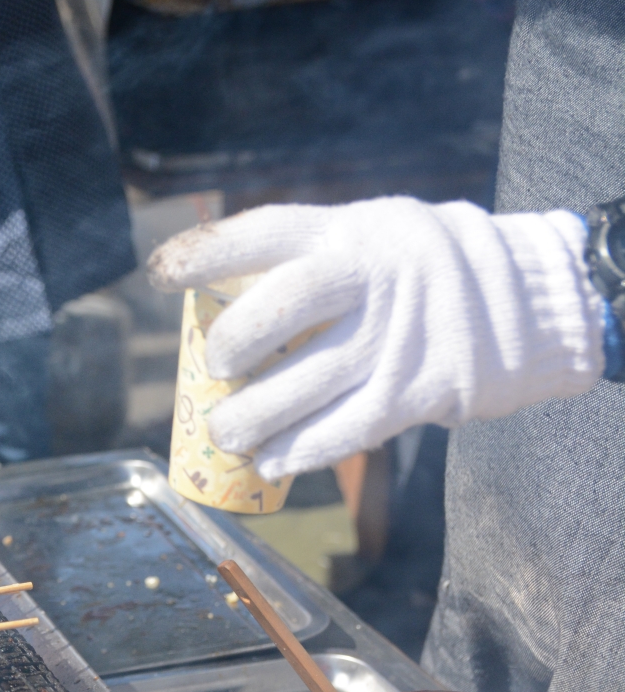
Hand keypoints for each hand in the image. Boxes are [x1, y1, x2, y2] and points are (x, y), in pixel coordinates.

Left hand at [147, 197, 605, 478]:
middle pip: (280, 308)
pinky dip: (302, 451)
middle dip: (231, 345)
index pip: (266, 232)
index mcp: (350, 229)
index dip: (206, 253)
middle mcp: (373, 275)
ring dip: (253, 418)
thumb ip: (308, 261)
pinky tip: (273, 462)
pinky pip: (347, 428)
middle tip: (215, 370)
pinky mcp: (420, 388)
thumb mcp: (371, 234)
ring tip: (226, 434)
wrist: (530, 297)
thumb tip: (215, 307)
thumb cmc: (417, 269)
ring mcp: (398, 335)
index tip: (160, 273)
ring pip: (306, 382)